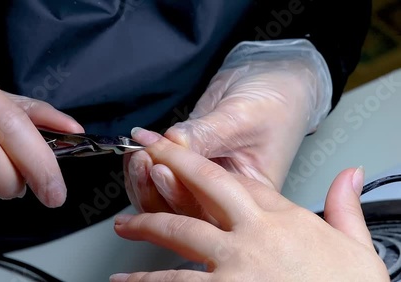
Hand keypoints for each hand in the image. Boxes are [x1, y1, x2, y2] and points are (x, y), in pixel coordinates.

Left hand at [112, 134, 388, 281]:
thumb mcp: (357, 249)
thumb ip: (346, 208)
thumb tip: (350, 176)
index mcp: (285, 219)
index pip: (242, 182)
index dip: (210, 168)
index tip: (189, 161)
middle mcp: (255, 234)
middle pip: (205, 186)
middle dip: (172, 164)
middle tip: (146, 155)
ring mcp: (235, 264)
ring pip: (179, 231)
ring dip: (147, 223)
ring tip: (124, 224)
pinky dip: (145, 280)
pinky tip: (125, 279)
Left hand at [124, 39, 332, 217]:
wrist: (273, 81)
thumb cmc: (274, 101)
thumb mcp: (242, 116)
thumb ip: (205, 134)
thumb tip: (170, 144)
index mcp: (251, 196)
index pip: (206, 205)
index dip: (176, 188)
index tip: (157, 162)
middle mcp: (226, 198)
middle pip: (180, 211)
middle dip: (153, 187)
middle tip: (142, 158)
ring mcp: (204, 185)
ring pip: (164, 200)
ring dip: (143, 181)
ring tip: (137, 155)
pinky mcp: (188, 169)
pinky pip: (160, 181)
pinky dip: (143, 171)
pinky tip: (137, 155)